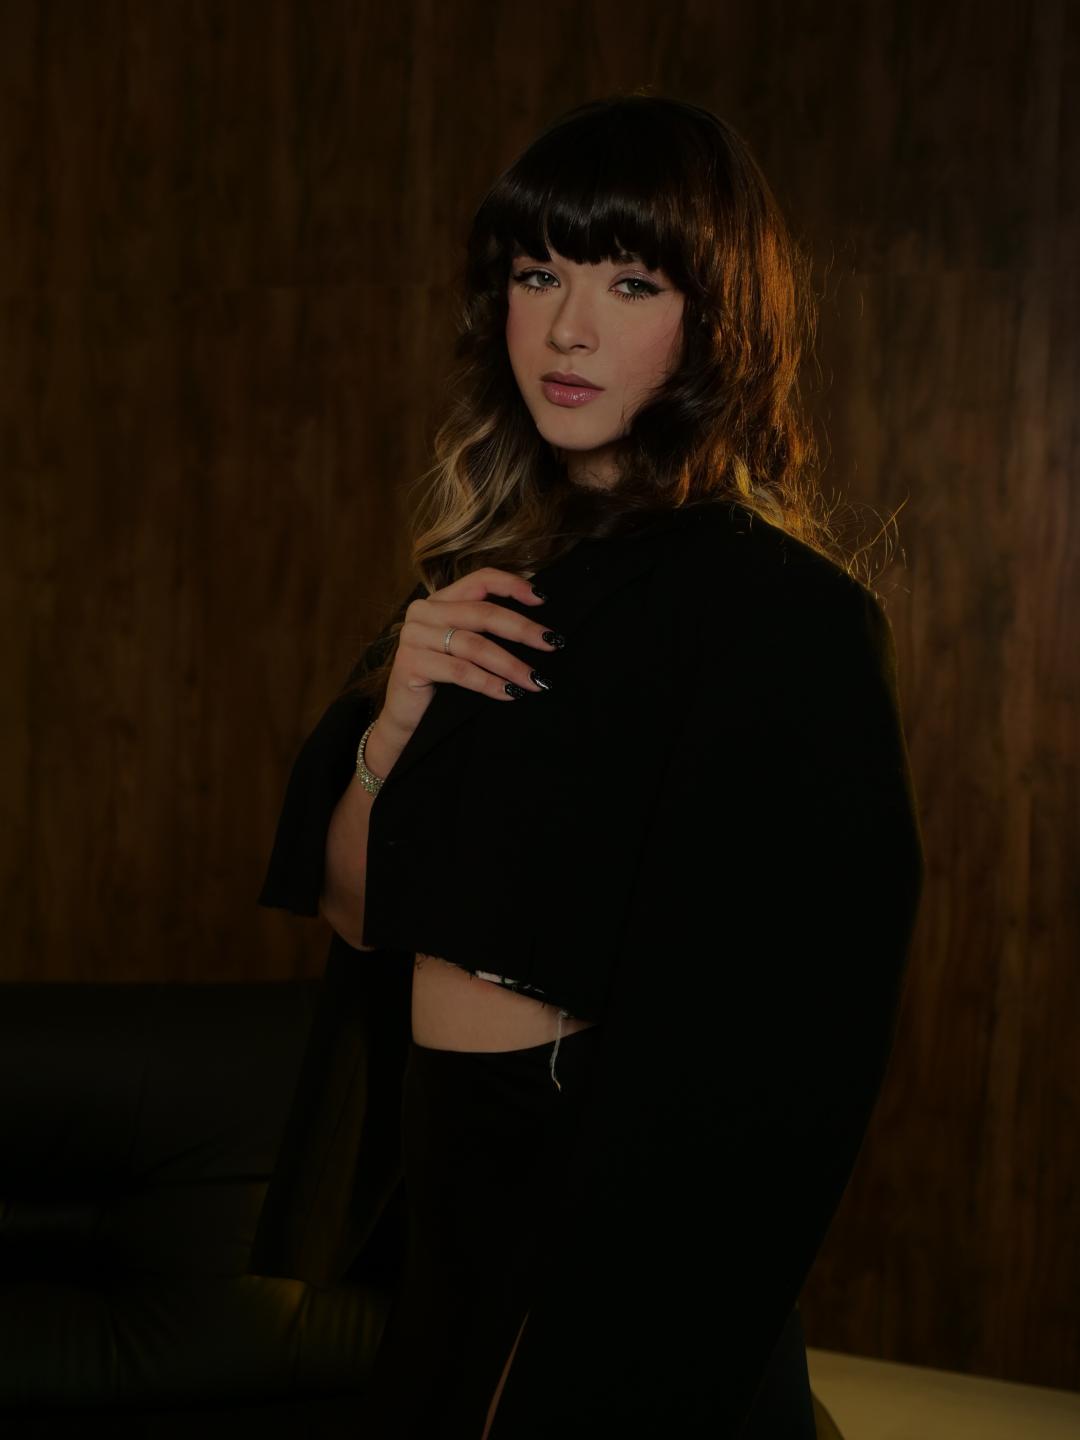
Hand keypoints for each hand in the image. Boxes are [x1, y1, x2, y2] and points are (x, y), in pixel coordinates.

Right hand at [375, 567, 558, 751]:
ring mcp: (414, 635)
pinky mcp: (410, 663)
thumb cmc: (440, 682)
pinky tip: (509, 693)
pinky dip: (489, 683)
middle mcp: (424, 611)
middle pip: (482, 613)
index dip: (512, 585)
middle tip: (552, 643)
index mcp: (439, 600)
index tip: (543, 599)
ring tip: (535, 680)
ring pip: (474, 645)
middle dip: (522, 629)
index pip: (480, 580)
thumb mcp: (463, 649)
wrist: (405, 717)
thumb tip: (537, 630)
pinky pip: (460, 671)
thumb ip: (485, 630)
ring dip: (511, 664)